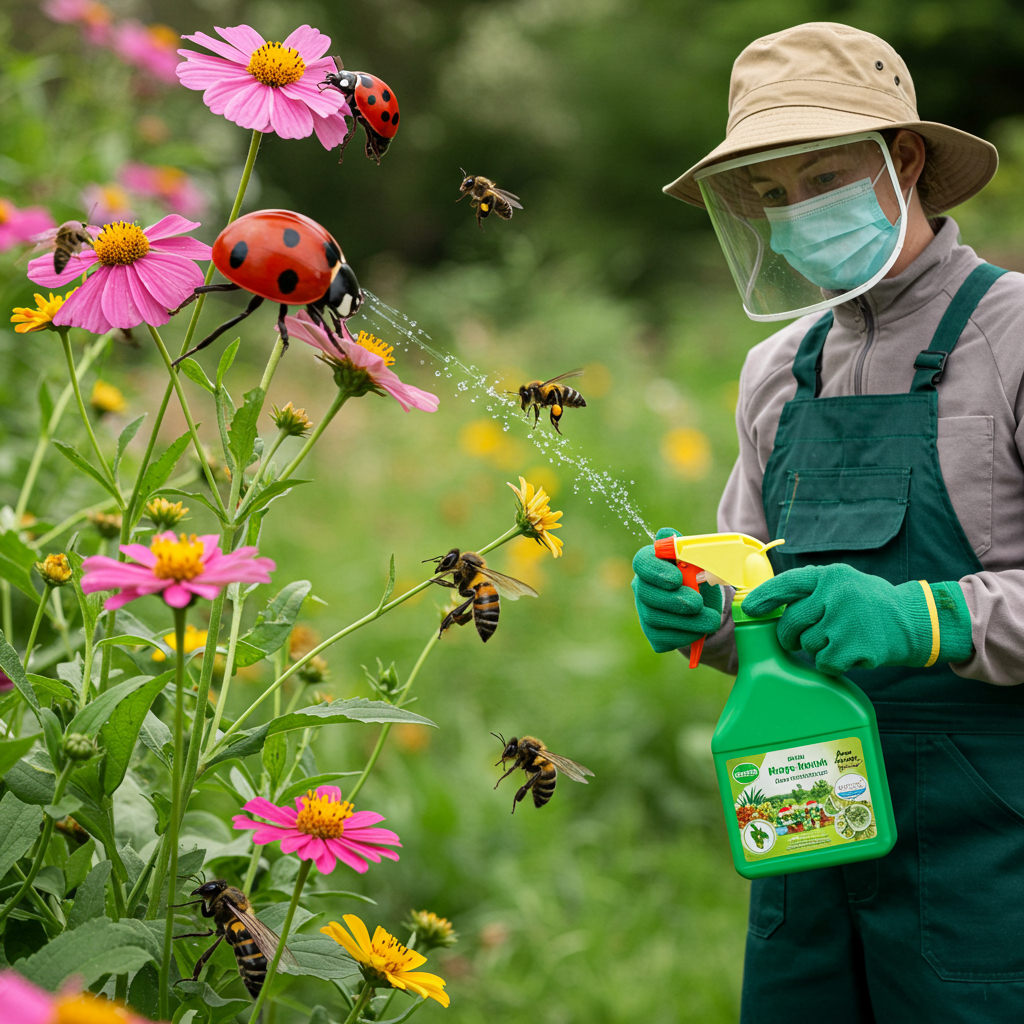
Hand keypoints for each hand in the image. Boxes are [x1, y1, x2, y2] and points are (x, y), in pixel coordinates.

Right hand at [632, 527, 723, 653]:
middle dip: (674, 600)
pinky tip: (701, 629)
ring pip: (656, 618)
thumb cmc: (701, 577)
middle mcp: (642, 587)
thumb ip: (686, 548)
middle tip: (697, 603)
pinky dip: (687, 635)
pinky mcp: (654, 635)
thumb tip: (667, 534)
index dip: (656, 571)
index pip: (642, 562)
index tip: (677, 578)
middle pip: (646, 593)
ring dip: (687, 621)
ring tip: (711, 619)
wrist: (710, 605)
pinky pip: (665, 638)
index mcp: (651, 563)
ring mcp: (645, 612)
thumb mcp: (700, 560)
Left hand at [741, 563, 972, 674]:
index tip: (749, 609)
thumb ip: (811, 589)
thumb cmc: (869, 604)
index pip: (787, 584)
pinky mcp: (855, 647)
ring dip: (818, 649)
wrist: (916, 621)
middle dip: (789, 635)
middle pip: (791, 622)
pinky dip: (833, 664)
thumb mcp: (843, 583)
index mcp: (830, 576)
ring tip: (841, 640)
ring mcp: (845, 621)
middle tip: (798, 639)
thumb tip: (767, 598)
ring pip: (807, 645)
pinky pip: (824, 663)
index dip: (765, 597)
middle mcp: (836, 594)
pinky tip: (851, 653)